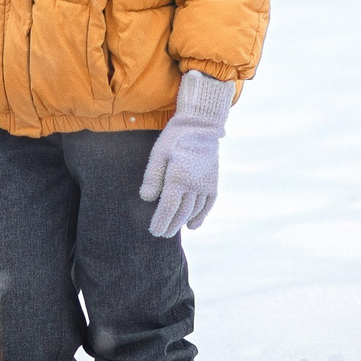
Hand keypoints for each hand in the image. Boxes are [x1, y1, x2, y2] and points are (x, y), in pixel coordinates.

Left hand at [140, 71, 232, 235]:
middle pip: (182, 212)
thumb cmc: (174, 138)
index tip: (154, 231)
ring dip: (183, 222)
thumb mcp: (158, 154)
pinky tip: (193, 225)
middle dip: (170, 225)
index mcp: (179, 177)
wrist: (201, 126)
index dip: (161, 221)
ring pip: (194, 210)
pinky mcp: (213, 182)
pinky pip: (208, 204)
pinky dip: (201, 216)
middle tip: (161, 234)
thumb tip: (146, 199)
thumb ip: (152, 177)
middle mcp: (195, 184)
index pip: (168, 207)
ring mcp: (206, 184)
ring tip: (172, 230)